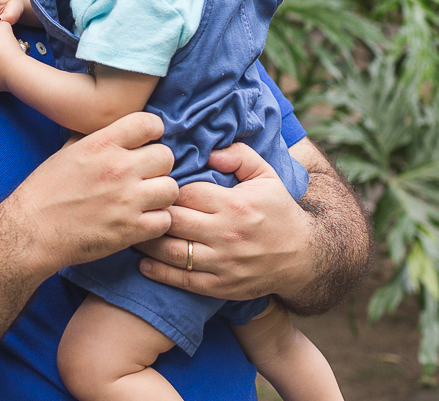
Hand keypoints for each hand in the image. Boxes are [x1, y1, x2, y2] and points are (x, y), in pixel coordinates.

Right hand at [6, 112, 178, 275]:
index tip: (145, 143)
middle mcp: (118, 168)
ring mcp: (128, 200)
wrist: (32, 231)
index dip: (151, 132)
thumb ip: (96, 138)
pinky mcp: (132, 229)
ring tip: (143, 200)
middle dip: (157, 166)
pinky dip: (155, 222)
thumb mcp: (67, 152)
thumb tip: (115, 128)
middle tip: (143, 176)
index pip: (149, 123)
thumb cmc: (45, 190)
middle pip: (166, 157)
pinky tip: (139, 221)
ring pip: (171, 189)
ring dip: (159, 195)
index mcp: (101, 144)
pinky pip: (165, 220)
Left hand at [134, 142, 312, 300]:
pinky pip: (183, 280)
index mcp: (234, 205)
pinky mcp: (222, 286)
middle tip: (134, 208)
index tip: (154, 188)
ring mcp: (223, 263)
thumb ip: (239, 156)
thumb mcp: (266, 176)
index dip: (166, 190)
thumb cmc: (278, 211)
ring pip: (172, 252)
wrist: (305, 257)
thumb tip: (210, 153)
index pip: (185, 193)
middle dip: (151, 214)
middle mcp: (227, 234)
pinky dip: (159, 273)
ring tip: (133, 233)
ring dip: (147, 243)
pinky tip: (143, 263)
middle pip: (173, 221)